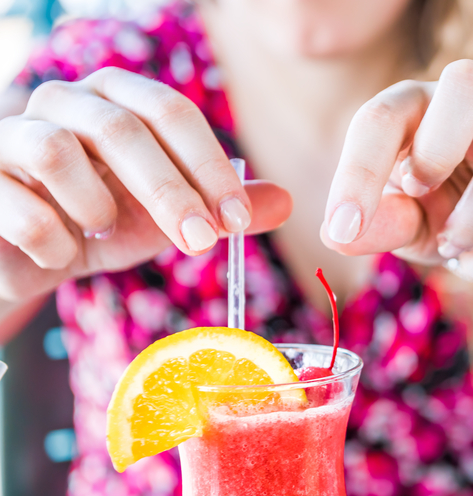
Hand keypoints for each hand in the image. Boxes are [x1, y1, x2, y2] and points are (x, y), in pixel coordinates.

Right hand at [0, 67, 290, 302]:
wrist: (26, 258)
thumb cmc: (100, 228)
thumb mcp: (167, 221)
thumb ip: (220, 210)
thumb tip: (286, 202)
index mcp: (115, 102)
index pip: (170, 110)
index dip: (208, 164)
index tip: (236, 219)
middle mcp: (62, 104)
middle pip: (122, 127)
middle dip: (171, 191)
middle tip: (202, 242)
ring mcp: (11, 136)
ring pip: (57, 151)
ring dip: (95, 207)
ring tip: (101, 233)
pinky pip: (20, 204)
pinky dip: (52, 240)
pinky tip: (60, 254)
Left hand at [322, 60, 472, 280]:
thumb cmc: (434, 209)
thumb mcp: (401, 221)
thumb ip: (376, 225)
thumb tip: (335, 235)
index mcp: (415, 107)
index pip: (383, 118)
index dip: (359, 172)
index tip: (343, 227)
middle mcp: (470, 104)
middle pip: (468, 82)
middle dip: (439, 146)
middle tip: (417, 193)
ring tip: (452, 248)